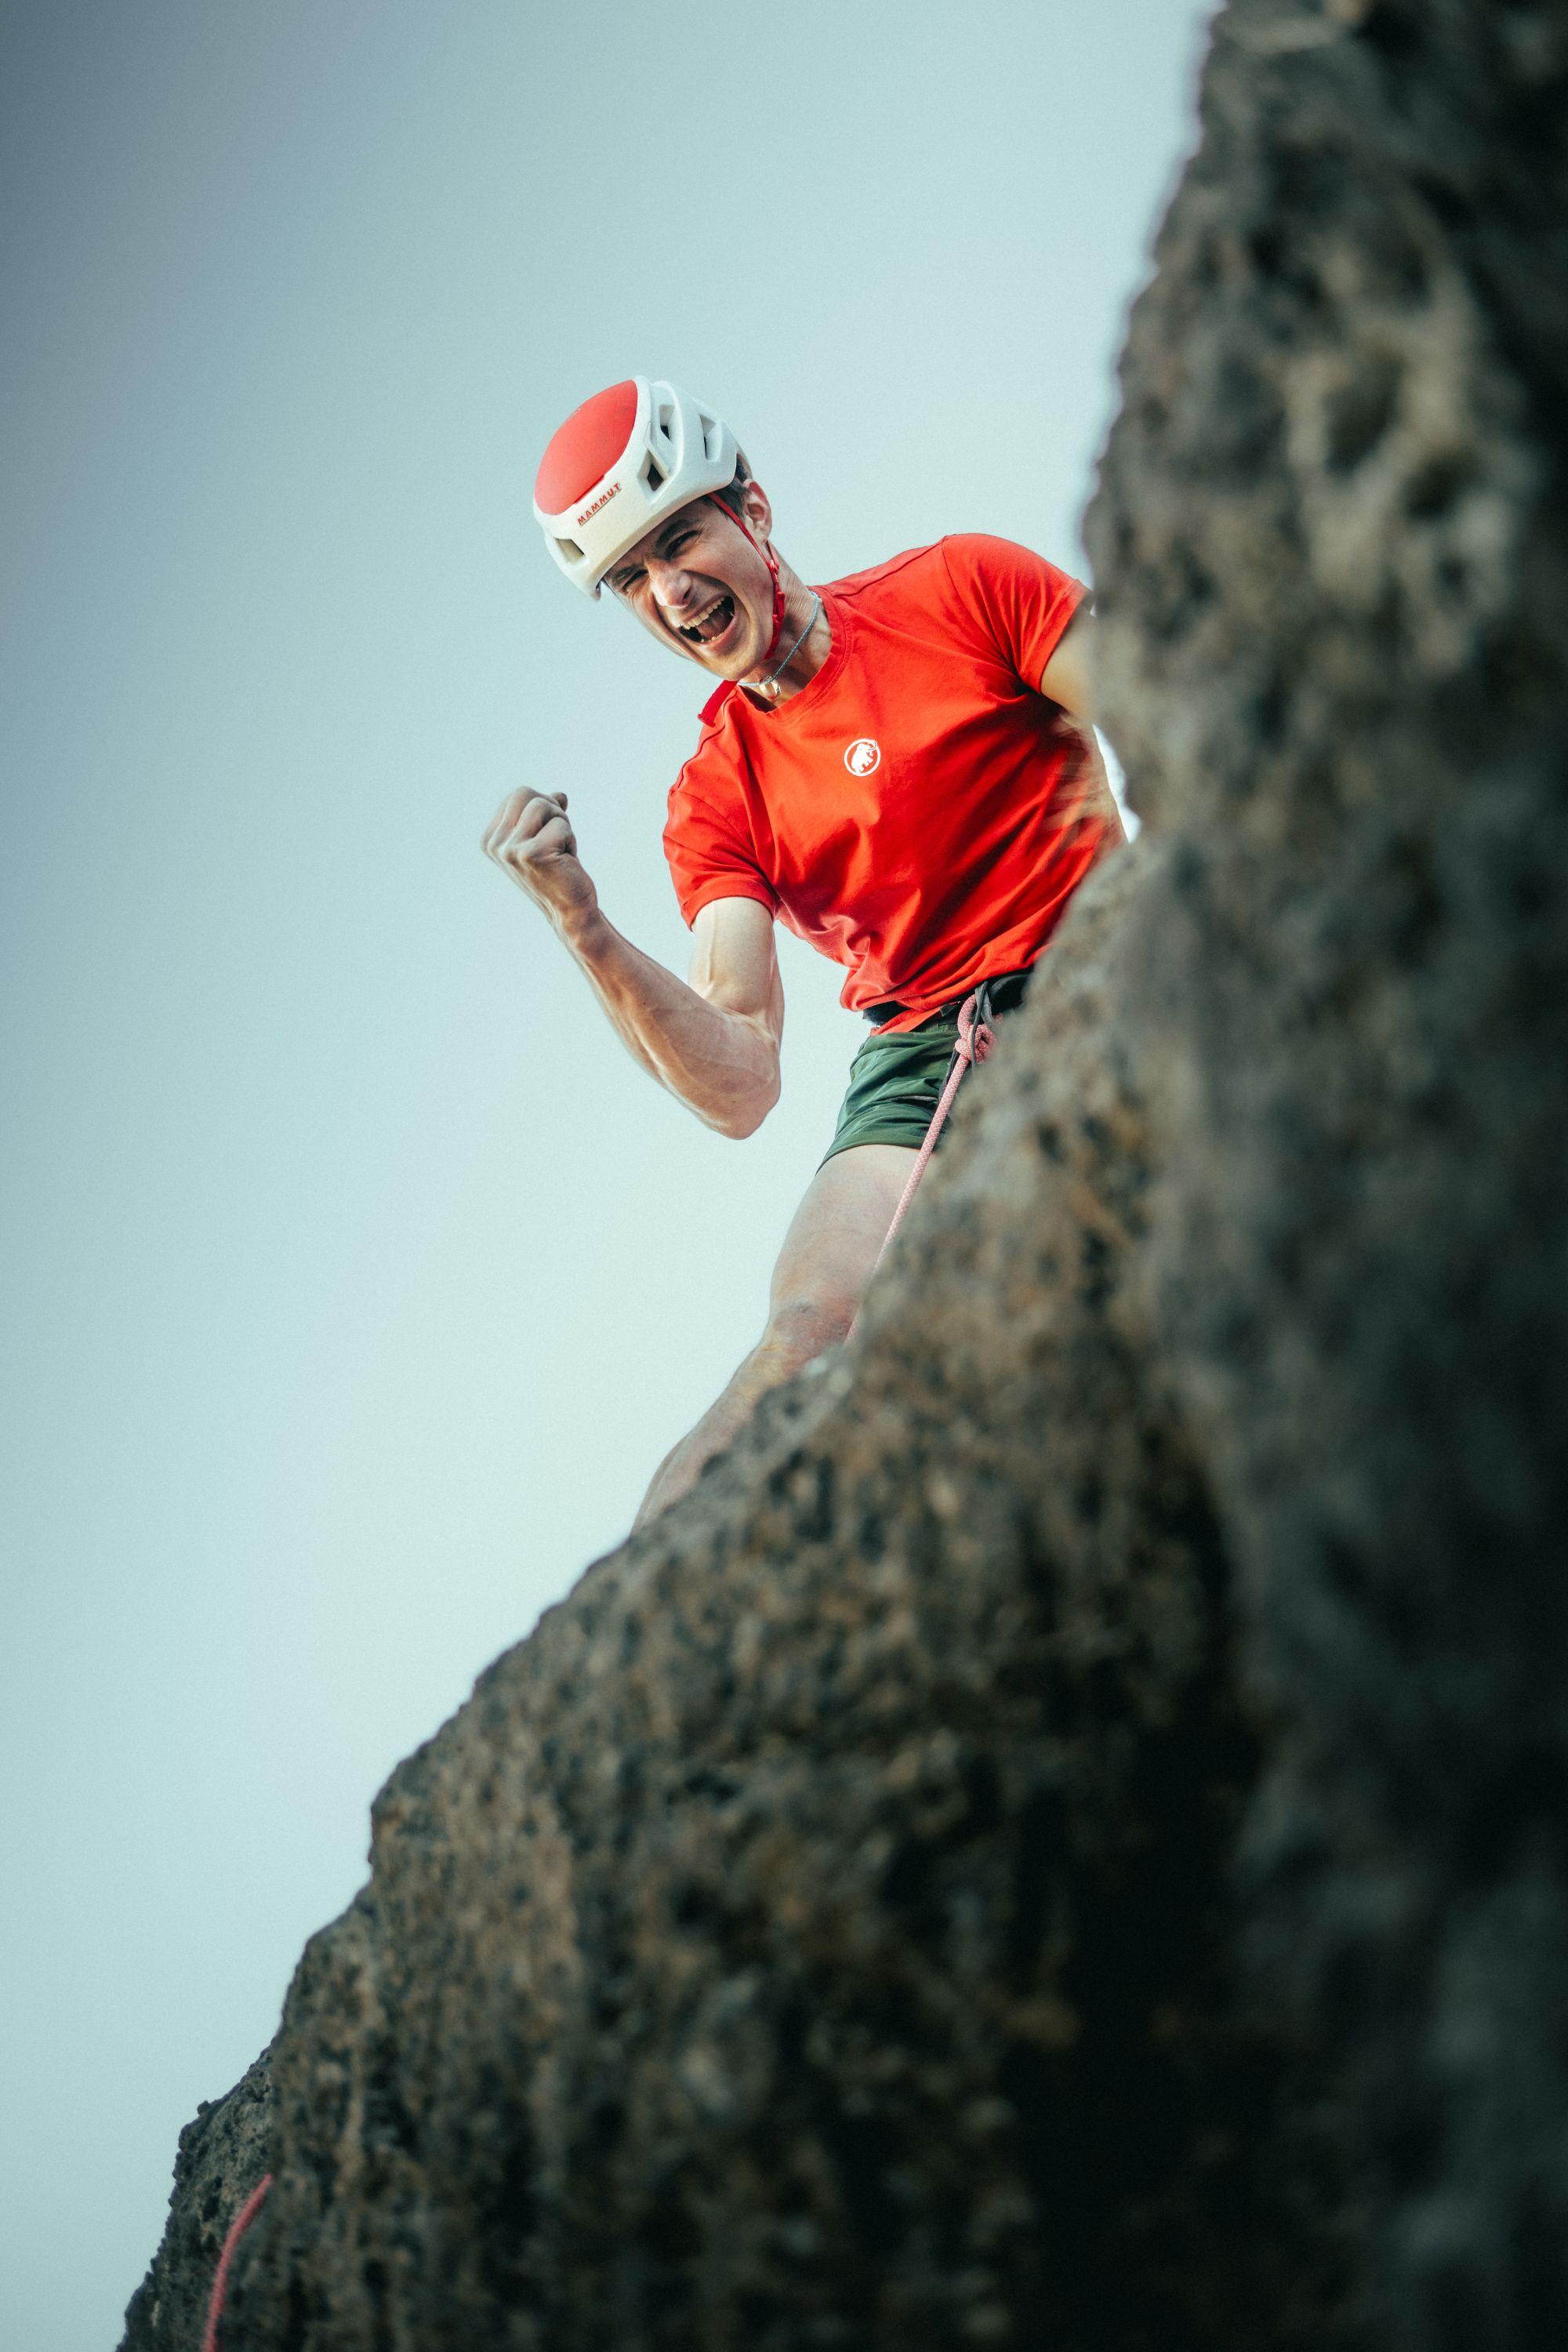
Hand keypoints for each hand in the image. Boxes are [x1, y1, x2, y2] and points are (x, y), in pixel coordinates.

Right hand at [481, 788, 596, 925]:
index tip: (546, 837)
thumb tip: (560, 794)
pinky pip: (560, 824)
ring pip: (543, 805)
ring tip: (560, 851)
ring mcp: (509, 850)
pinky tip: (565, 862)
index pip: (519, 795)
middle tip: (557, 840)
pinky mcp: (530, 854)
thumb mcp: (547, 835)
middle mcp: (494, 845)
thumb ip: (547, 813)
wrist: (570, 909)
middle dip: (551, 810)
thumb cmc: (559, 871)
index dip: (543, 808)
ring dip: (562, 825)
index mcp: (490, 839)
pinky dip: (570, 841)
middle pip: (525, 793)